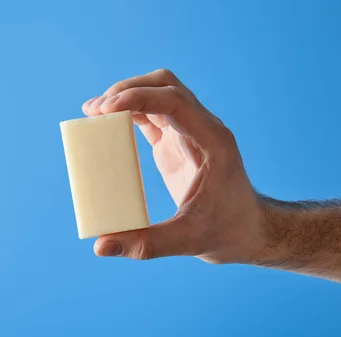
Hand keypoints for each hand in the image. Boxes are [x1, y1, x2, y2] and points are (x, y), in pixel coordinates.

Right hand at [82, 69, 265, 263]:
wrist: (247, 231)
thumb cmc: (225, 233)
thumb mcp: (187, 241)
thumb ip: (145, 244)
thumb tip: (100, 247)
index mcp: (213, 142)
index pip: (175, 101)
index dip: (139, 98)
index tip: (105, 109)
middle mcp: (204, 129)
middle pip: (166, 86)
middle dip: (128, 89)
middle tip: (95, 110)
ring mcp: (191, 133)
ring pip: (159, 93)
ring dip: (127, 95)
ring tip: (94, 111)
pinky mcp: (179, 143)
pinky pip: (154, 115)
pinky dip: (130, 112)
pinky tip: (107, 122)